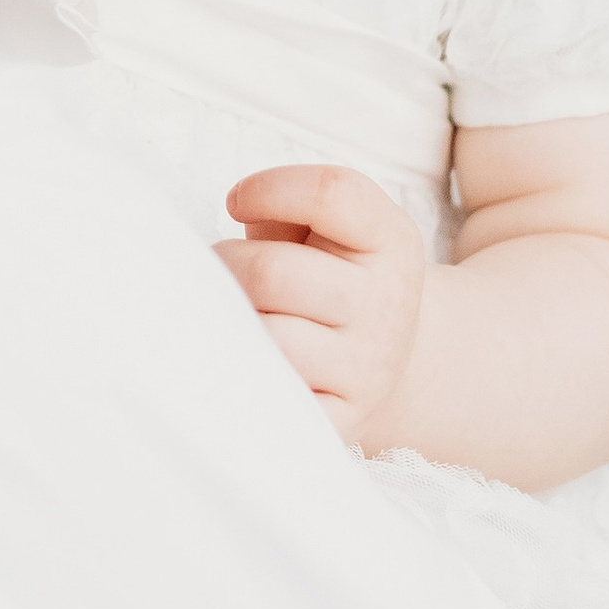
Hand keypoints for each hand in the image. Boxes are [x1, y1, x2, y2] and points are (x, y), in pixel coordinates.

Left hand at [216, 164, 426, 443]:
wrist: (389, 358)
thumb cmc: (332, 277)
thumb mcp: (330, 229)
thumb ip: (283, 211)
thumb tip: (229, 229)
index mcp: (390, 240)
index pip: (331, 195)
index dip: (268, 188)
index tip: (236, 202)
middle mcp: (386, 303)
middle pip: (271, 273)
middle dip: (224, 264)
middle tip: (218, 270)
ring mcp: (366, 368)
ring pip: (266, 339)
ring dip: (227, 323)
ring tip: (227, 314)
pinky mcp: (340, 419)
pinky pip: (271, 399)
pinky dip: (243, 378)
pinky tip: (239, 360)